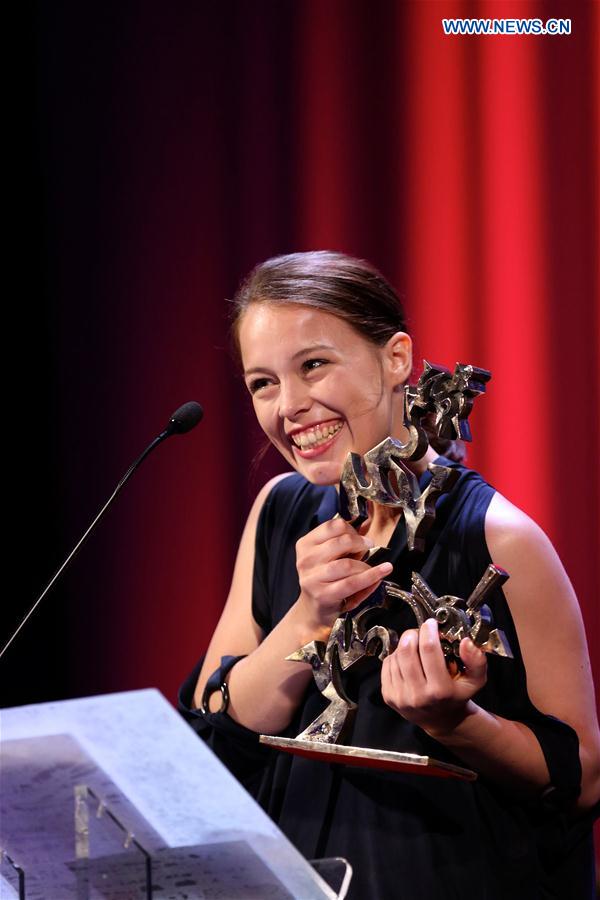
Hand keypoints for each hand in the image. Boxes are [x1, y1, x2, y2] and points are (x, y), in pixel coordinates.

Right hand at [295, 517, 393, 633]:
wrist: (313, 609)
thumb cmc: (324, 579)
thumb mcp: (327, 556)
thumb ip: (342, 543)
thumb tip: (366, 530)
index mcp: (305, 544)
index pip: (331, 526)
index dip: (350, 528)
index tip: (360, 536)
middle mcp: (306, 560)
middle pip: (340, 542)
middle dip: (360, 543)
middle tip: (369, 547)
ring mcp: (313, 578)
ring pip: (347, 564)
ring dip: (365, 564)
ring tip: (371, 567)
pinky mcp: (323, 594)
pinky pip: (352, 583)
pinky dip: (370, 576)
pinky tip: (381, 572)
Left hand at [381, 619, 487, 738]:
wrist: (440, 719)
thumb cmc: (457, 695)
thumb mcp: (475, 681)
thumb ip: (476, 661)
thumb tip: (466, 642)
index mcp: (440, 691)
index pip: (429, 651)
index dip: (428, 631)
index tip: (431, 623)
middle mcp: (418, 696)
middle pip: (407, 650)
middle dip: (412, 634)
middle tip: (420, 632)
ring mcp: (400, 697)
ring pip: (395, 656)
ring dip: (404, 646)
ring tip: (415, 648)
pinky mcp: (388, 696)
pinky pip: (387, 664)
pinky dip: (395, 656)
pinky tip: (406, 660)